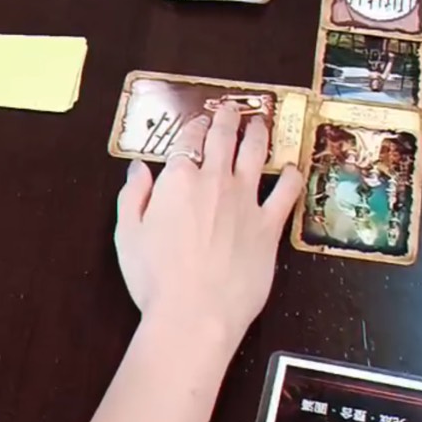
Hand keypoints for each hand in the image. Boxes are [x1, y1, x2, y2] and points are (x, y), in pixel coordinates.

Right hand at [115, 101, 302, 355]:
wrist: (196, 312)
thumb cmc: (156, 279)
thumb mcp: (128, 235)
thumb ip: (134, 197)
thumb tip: (138, 169)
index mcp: (179, 180)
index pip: (187, 141)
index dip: (193, 128)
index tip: (197, 123)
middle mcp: (215, 182)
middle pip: (223, 139)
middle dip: (227, 119)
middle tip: (231, 108)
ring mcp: (246, 201)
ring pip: (255, 154)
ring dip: (257, 134)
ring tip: (260, 123)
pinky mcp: (268, 226)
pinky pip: (286, 192)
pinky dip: (290, 176)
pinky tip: (292, 168)